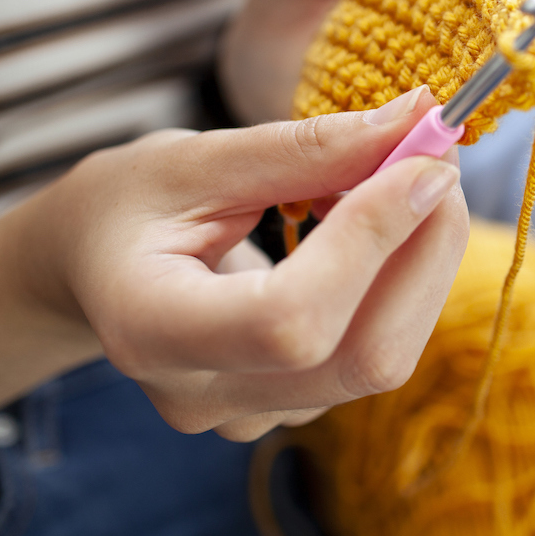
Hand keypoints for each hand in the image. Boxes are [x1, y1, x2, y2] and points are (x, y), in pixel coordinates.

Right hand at [0, 88, 467, 439]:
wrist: (93, 269)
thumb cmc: (127, 206)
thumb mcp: (194, 159)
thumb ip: (304, 148)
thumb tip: (417, 120)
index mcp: (152, 333)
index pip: (291, 320)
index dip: (373, 240)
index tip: (424, 161)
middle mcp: (207, 397)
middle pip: (361, 356)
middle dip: (425, 249)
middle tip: (441, 156)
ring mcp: (257, 415)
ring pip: (384, 356)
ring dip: (425, 259)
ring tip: (411, 176)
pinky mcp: (297, 404)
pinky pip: (380, 348)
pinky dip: (406, 278)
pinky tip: (387, 222)